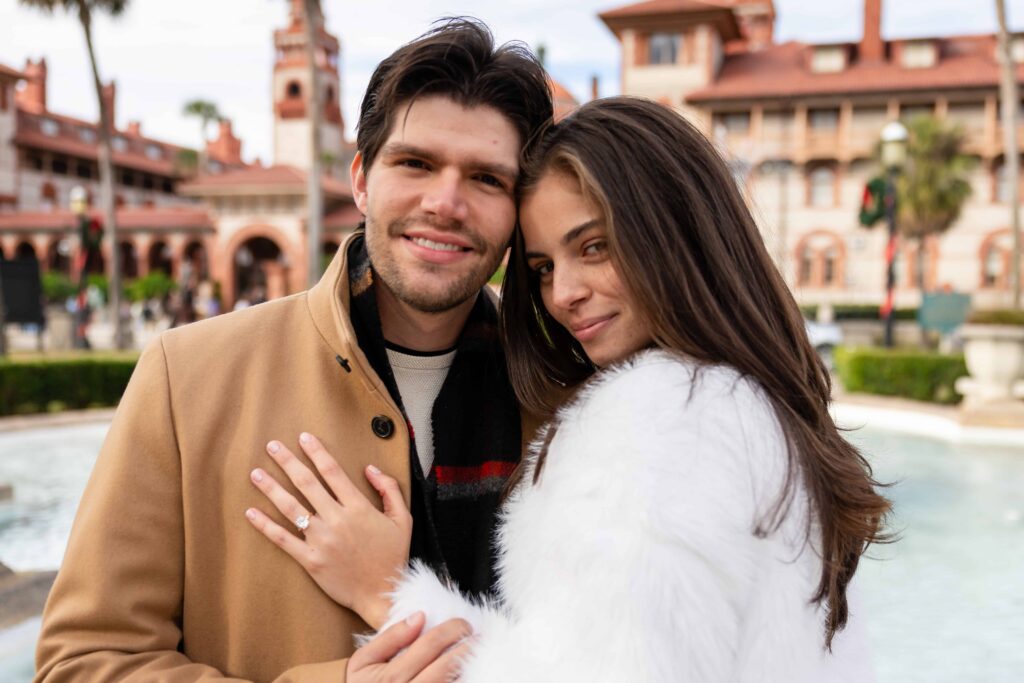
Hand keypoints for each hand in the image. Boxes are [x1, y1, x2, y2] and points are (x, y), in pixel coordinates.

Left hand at [245, 432, 411, 627]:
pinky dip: (265, 525)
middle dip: (288, 461)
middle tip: (272, 446)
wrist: (383, 594)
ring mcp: (322, 540)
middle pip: (307, 483)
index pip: (333, 472)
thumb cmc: (393, 556)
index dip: (317, 452)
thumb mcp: (403, 519)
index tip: (304, 438)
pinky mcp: (310, 560)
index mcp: (359, 507)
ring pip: (291, 508)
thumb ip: (388, 489)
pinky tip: (251, 512)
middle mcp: (337, 519)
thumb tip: (370, 468)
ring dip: (271, 488)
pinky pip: (283, 539)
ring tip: (256, 473)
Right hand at [347, 612, 471, 682]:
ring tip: (477, 653)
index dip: (451, 630)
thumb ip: (391, 637)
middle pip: (446, 668)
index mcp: (391, 677)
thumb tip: (419, 616)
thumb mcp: (364, 658)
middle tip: (477, 636)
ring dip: (466, 668)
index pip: (429, 646)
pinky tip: (466, 672)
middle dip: (466, 648)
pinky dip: (459, 681)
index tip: (462, 623)